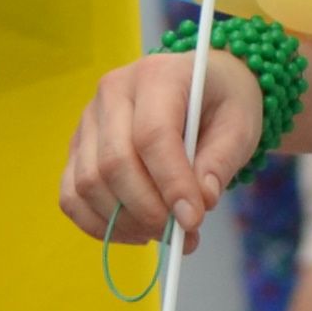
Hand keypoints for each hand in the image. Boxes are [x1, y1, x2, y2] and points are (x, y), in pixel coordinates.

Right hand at [61, 48, 262, 251]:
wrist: (202, 86)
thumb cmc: (222, 103)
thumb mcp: (240, 125)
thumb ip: (221, 161)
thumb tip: (200, 202)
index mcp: (158, 75)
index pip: (152, 135)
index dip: (171, 183)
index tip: (193, 219)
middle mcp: (113, 92)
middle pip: (114, 163)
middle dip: (148, 210)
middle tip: (183, 235)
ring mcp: (89, 119)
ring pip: (88, 183)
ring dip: (125, 222)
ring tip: (166, 234)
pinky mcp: (78, 148)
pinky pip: (71, 195)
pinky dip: (98, 224)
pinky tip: (136, 232)